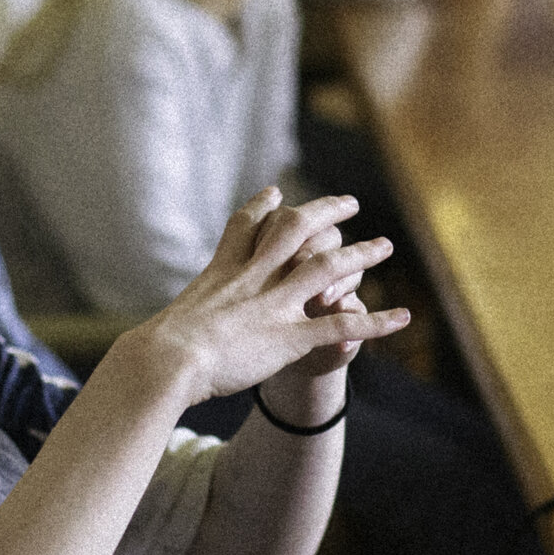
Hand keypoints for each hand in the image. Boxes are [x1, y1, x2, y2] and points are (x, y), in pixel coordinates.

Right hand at [136, 191, 406, 407]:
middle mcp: (253, 279)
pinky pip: (343, 325)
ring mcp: (275, 304)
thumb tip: (149, 338)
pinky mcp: (290, 336)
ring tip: (386, 245)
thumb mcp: (165, 322)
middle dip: (324, 213)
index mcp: (223, 273)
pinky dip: (376, 321)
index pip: (246, 227)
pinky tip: (404, 318)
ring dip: (361, 255)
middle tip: (349, 202)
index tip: (275, 192)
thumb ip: (174, 321)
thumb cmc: (158, 353)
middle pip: (295, 230)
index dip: (263, 207)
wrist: (166, 361)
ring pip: (328, 268)